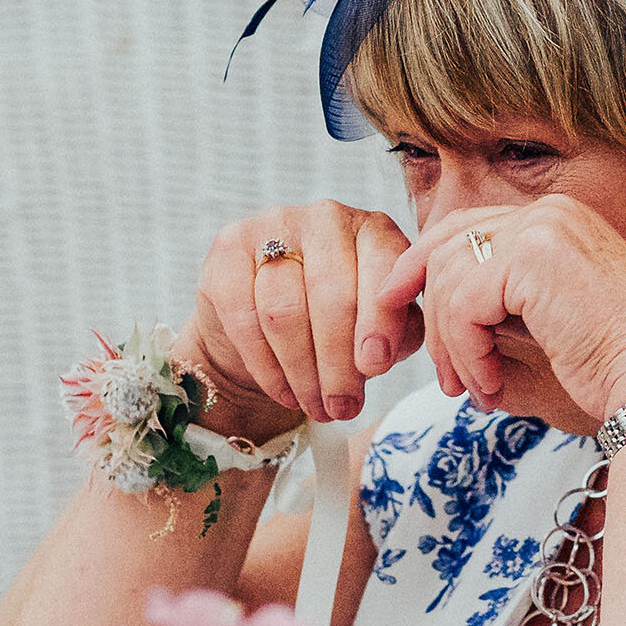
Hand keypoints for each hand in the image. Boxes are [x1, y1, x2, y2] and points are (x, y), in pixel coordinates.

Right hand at [181, 204, 420, 433]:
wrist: (268, 325)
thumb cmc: (340, 324)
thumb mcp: (382, 328)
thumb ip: (399, 333)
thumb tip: (383, 354)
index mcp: (374, 230)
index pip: (383, 265)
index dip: (379, 320)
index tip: (375, 367)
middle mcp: (326, 218)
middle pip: (330, 293)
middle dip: (338, 362)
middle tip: (342, 406)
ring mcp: (272, 227)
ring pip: (285, 309)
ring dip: (302, 371)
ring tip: (316, 406)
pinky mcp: (227, 249)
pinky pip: (244, 317)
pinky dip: (266, 366)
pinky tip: (285, 392)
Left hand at [377, 195, 625, 425]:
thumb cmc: (617, 367)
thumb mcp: (545, 324)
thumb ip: (494, 305)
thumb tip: (429, 308)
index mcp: (557, 221)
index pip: (465, 229)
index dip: (422, 269)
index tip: (396, 311)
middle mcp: (550, 213)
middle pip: (445, 245)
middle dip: (421, 308)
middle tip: (428, 371)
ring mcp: (542, 228)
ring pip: (448, 281)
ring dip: (452, 348)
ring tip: (476, 390)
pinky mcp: (533, 257)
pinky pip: (462, 304)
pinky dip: (466, 353)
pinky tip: (491, 386)